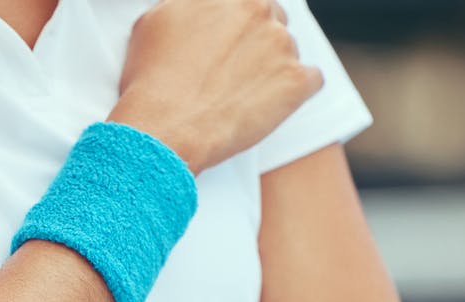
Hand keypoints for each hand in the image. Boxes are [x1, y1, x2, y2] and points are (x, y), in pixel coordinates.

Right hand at [107, 0, 323, 173]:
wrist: (165, 127)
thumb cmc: (152, 81)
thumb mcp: (155, 21)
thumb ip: (187, 7)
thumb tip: (198, 8)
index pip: (245, 2)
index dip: (237, 22)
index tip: (230, 40)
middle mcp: (258, 10)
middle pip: (272, 17)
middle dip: (259, 40)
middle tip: (237, 68)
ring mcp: (282, 45)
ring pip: (290, 49)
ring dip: (274, 66)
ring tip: (245, 93)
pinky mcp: (296, 82)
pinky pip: (312, 79)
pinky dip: (296, 91)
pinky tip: (273, 104)